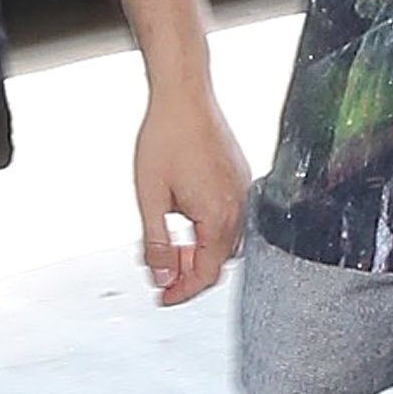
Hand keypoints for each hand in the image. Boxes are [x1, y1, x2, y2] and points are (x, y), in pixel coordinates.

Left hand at [135, 79, 250, 304]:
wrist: (184, 96)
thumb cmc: (167, 137)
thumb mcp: (150, 198)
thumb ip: (156, 244)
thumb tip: (160, 277)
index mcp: (217, 217)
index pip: (206, 274)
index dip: (182, 292)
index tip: (163, 297)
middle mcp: (238, 208)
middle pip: (218, 262)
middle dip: (189, 272)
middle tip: (162, 273)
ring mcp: (243, 193)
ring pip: (225, 242)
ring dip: (200, 252)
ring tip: (172, 247)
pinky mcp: (240, 180)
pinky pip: (230, 219)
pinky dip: (209, 231)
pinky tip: (187, 221)